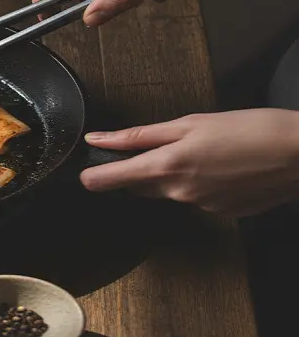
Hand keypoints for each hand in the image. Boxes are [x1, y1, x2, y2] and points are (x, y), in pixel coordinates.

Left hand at [81, 109, 298, 216]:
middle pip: (140, 186)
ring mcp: (201, 206)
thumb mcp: (191, 123)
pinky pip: (197, 197)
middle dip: (140, 170)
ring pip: (170, 191)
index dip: (94, 177)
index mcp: (168, 165)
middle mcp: (180, 193)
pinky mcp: (222, 213)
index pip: (112, 180)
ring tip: (207, 152)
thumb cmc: (251, 129)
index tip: (84, 173)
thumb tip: (100, 139)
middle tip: (161, 148)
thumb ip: (140, 135)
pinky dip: (202, 183)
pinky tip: (224, 168)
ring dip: (175, 174)